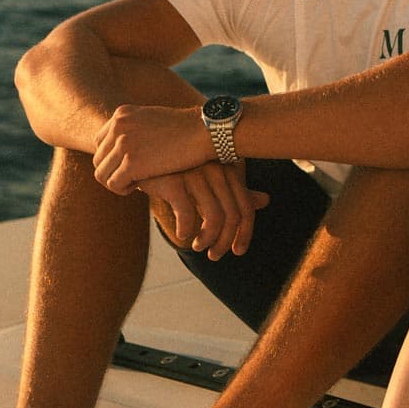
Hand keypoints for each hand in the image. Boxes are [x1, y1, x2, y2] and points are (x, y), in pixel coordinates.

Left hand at [93, 103, 213, 192]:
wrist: (204, 132)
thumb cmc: (186, 130)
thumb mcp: (153, 120)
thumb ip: (135, 129)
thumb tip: (123, 151)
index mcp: (122, 114)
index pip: (100, 142)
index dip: (113, 157)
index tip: (131, 164)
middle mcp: (118, 126)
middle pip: (99, 158)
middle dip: (113, 171)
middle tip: (133, 177)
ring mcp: (124, 144)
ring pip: (102, 173)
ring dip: (117, 182)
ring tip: (135, 183)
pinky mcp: (132, 163)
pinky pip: (114, 184)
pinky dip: (123, 189)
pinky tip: (140, 187)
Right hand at [141, 163, 268, 260]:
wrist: (143, 152)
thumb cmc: (180, 164)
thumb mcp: (210, 176)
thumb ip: (236, 189)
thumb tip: (265, 201)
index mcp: (228, 167)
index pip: (246, 207)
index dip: (245, 233)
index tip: (238, 251)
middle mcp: (215, 168)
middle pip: (233, 216)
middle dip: (225, 242)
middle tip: (214, 255)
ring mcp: (194, 173)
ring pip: (214, 219)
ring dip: (208, 240)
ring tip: (198, 246)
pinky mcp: (173, 180)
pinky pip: (188, 215)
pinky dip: (187, 231)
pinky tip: (182, 234)